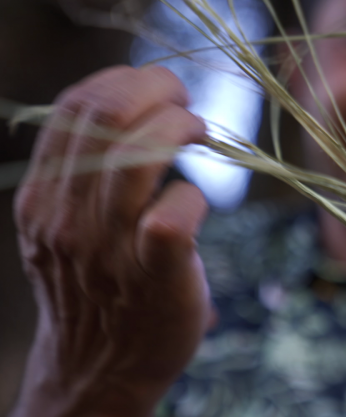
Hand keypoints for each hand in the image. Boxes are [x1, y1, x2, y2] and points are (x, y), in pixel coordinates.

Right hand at [12, 66, 212, 416]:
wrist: (99, 369)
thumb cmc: (99, 286)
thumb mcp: (69, 226)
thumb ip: (86, 174)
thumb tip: (134, 108)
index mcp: (43, 195)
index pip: (76, 106)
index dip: (125, 80)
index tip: (157, 86)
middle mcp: (66, 216)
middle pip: (106, 115)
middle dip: (157, 89)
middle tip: (185, 102)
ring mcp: (107, 245)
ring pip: (137, 154)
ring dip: (179, 127)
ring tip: (198, 132)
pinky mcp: (153, 271)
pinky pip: (173, 212)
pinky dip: (193, 194)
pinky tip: (194, 202)